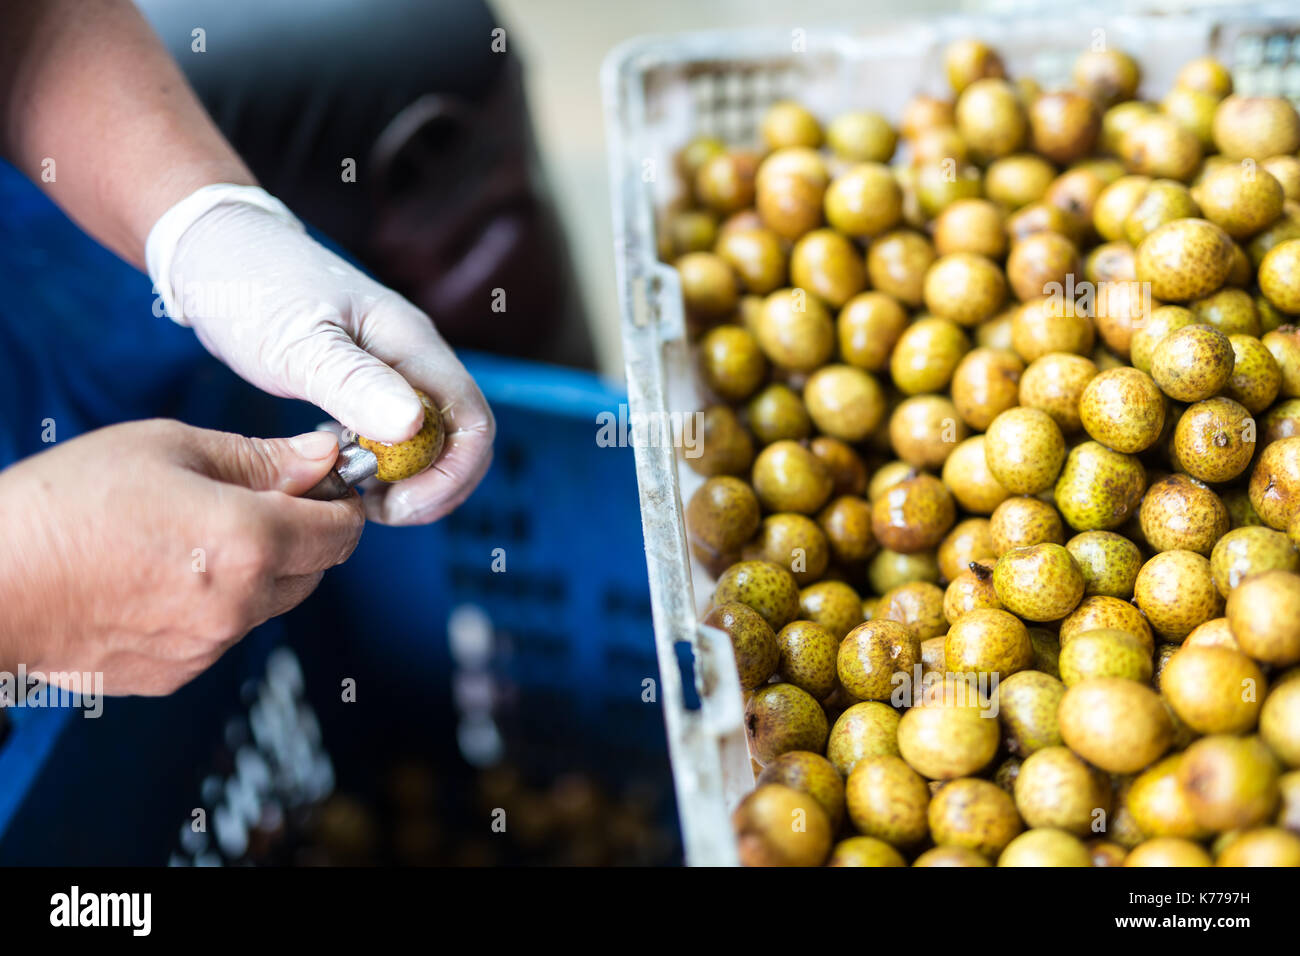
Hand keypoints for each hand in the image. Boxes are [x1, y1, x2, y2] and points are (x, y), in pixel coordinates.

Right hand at [0, 421, 363, 694]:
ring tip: (196, 534)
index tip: (325, 483)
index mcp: (250, 543)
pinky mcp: (177, 674)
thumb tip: (322, 455)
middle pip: (316, 570)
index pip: (342, 530)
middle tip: (262, 499)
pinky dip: (217, 604)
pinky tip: (168, 573)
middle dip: (304, 533)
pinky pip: (224, 633)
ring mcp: (209, 646)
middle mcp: (241, 605)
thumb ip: (260, 457)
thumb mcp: (169, 448)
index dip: (341, 501)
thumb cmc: (68, 504)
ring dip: (260, 571)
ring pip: (270, 603)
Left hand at [151, 193, 494, 524]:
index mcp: (412, 344)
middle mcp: (414, 359)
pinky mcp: (364, 385)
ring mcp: (391, 372)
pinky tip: (338, 472)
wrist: (215, 249)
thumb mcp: (297, 340)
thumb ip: (352, 382)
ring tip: (354, 497)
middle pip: (460, 440)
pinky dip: (378, 466)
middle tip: (376, 512)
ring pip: (430, 443)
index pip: (470, 422)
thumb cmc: (251, 283)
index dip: (449, 475)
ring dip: (406, 482)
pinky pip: (394, 437)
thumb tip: (412, 427)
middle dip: (432, 487)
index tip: (396, 504)